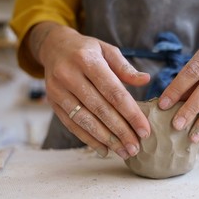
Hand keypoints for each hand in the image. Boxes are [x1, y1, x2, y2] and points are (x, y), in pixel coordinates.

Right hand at [30, 22, 150, 158]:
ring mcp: (58, 91)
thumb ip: (125, 67)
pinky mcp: (53, 103)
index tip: (145, 131)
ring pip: (85, 120)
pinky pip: (72, 125)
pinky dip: (89, 140)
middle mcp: (69, 75)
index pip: (113, 92)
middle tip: (136, 148)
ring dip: (106, 140)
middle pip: (100, 109)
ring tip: (124, 152)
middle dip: (121, 132)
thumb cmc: (87, 50)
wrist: (54, 47)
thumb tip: (146, 80)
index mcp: (87, 60)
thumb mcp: (107, 50)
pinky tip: (105, 149)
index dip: (131, 114)